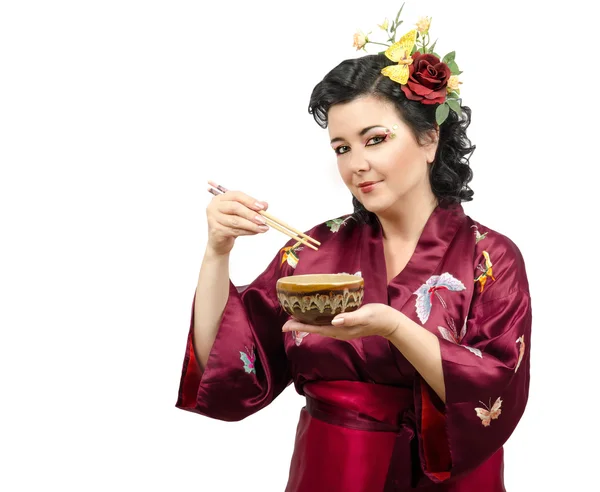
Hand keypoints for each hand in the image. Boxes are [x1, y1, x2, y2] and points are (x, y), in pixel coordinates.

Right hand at [206, 190, 269, 255]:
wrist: (219, 242)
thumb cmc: (230, 224)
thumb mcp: (242, 214)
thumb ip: (253, 207)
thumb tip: (265, 204)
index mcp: (221, 198)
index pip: (236, 195)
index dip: (250, 200)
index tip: (262, 207)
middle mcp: (214, 207)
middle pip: (235, 207)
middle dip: (251, 214)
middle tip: (263, 220)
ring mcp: (213, 219)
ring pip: (236, 221)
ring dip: (251, 225)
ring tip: (263, 228)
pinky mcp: (216, 230)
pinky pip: (234, 231)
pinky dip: (247, 232)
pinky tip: (255, 232)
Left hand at [282, 303, 401, 340]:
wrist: (389, 321)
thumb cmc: (378, 317)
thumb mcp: (365, 316)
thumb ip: (350, 318)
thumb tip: (335, 320)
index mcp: (340, 330)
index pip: (315, 329)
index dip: (300, 327)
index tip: (286, 325)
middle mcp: (338, 331)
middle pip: (314, 329)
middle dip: (299, 326)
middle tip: (285, 322)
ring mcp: (341, 328)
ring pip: (319, 326)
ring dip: (307, 323)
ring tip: (295, 318)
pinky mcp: (344, 323)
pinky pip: (326, 322)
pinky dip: (317, 319)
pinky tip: (313, 314)